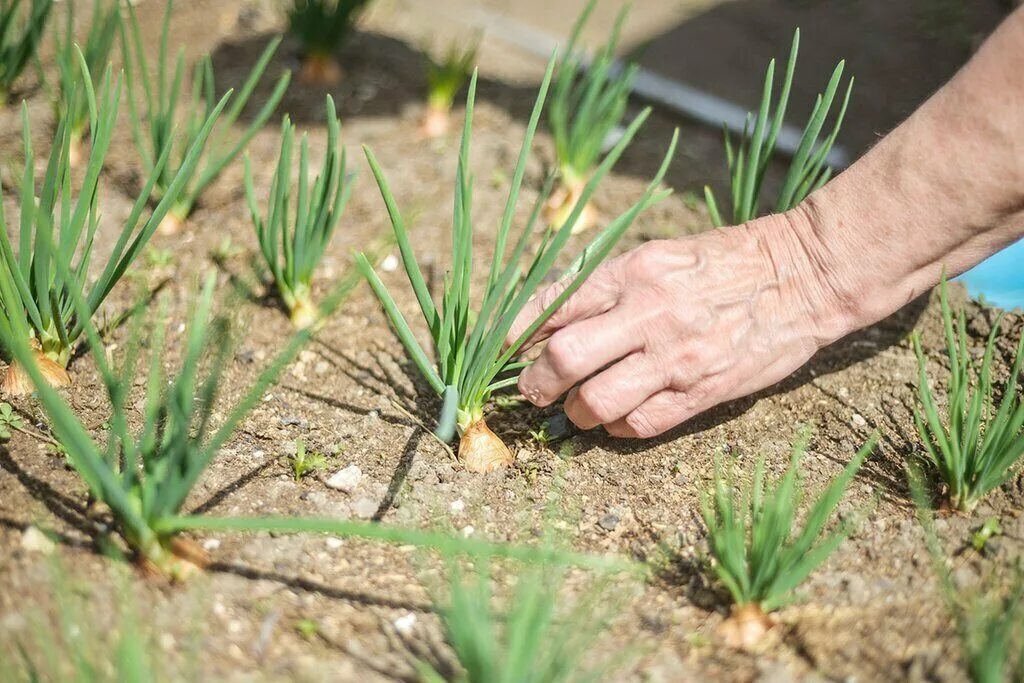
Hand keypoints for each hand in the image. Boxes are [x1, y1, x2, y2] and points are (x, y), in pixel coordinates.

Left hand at [507, 209, 857, 437]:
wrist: (802, 276)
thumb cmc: (724, 261)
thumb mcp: (659, 254)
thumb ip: (605, 285)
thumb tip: (548, 317)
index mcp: (632, 273)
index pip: (553, 305)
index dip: (515, 332)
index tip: (503, 348)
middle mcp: (648, 315)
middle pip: (564, 360)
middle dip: (535, 383)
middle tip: (532, 390)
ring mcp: (676, 358)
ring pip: (597, 402)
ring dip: (575, 412)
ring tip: (578, 408)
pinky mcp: (703, 392)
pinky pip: (641, 425)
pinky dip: (617, 428)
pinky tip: (617, 419)